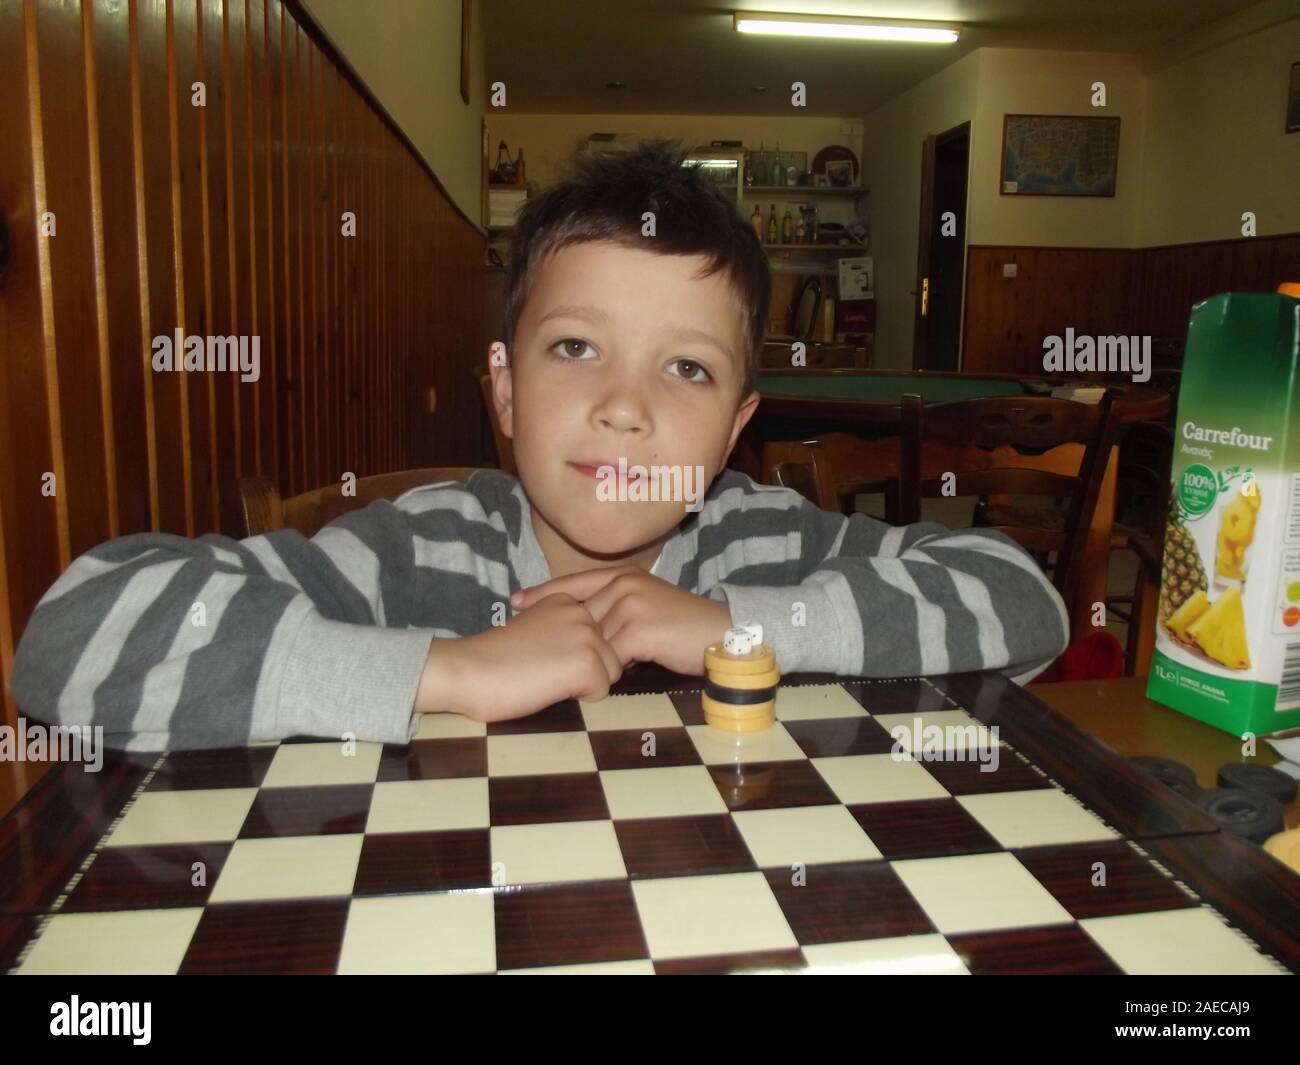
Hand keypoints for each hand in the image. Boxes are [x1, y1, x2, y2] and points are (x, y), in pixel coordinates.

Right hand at [419, 593, 621, 721]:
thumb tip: (589, 651)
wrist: (468, 670)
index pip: (598, 635)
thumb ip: (563, 632)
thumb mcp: (535, 630)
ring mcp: (586, 635)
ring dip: (584, 683)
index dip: (577, 656)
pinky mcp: (586, 662)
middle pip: (610, 653)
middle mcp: (581, 612)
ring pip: (611, 672)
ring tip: (547, 679)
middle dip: (586, 669)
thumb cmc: (494, 659)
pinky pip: (601, 691)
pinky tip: (548, 688)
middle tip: (545, 672)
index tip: (544, 659)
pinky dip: (578, 698)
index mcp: (567, 601)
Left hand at [510, 566, 732, 675]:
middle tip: (537, 653)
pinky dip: (608, 672)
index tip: (514, 603)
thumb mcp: (648, 609)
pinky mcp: (638, 630)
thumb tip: (585, 634)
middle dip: (563, 638)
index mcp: (624, 576)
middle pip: (579, 617)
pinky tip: (611, 681)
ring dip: (593, 661)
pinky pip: (609, 658)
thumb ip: (617, 612)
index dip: (542, 594)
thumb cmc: (685, 629)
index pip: (572, 583)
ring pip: (592, 641)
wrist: (723, 635)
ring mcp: (630, 606)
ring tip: (580, 675)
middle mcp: (624, 584)